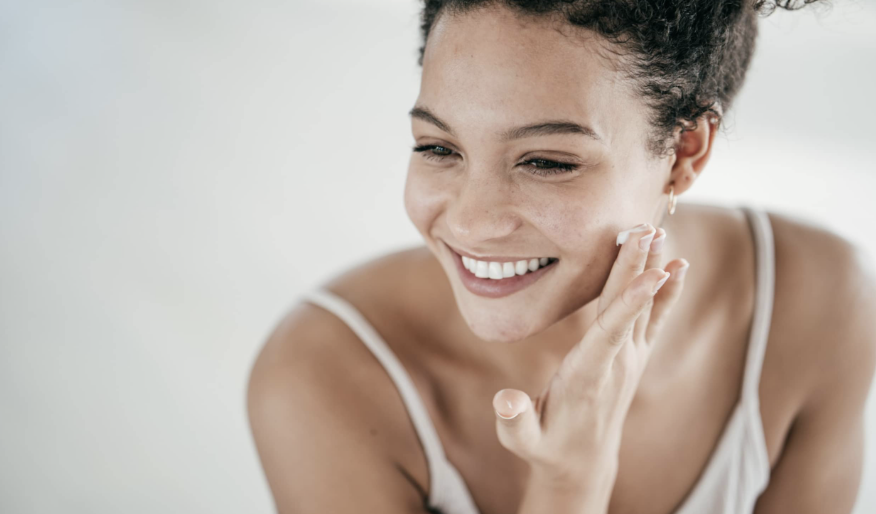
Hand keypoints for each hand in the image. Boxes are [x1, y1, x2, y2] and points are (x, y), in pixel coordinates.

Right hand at [491, 223, 689, 489]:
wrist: (582, 463)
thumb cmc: (545, 445)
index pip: (611, 333)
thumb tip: (505, 400)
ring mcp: (630, 359)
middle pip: (628, 308)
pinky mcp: (633, 356)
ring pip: (643, 306)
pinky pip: (654, 318)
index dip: (630, 302)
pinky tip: (677, 267)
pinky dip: (666, 292)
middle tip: (645, 228)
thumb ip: (513, 421)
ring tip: (659, 231)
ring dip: (650, 268)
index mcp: (588, 376)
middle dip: (637, 267)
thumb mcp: (522, 440)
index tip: (651, 273)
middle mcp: (617, 364)